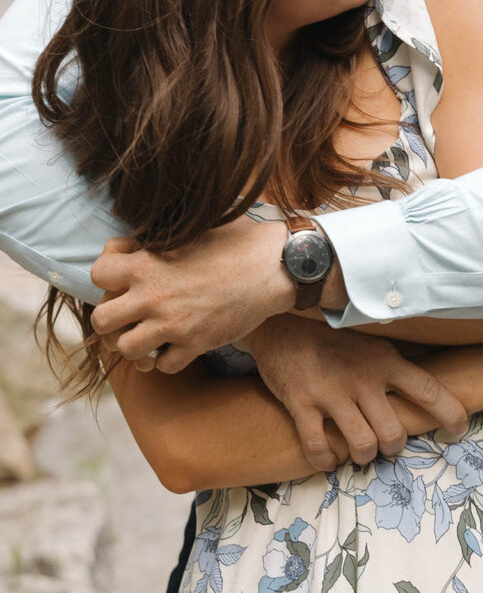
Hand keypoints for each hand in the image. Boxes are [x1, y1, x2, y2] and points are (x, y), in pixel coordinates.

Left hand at [90, 217, 292, 372]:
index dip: (106, 276)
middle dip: (112, 319)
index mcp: (147, 263)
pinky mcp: (195, 344)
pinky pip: (164, 366)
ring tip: (150, 335)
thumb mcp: (191, 227)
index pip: (97, 274)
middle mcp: (152, 296)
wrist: (274, 265)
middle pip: (101, 321)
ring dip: (136, 345)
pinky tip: (177, 344)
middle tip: (130, 314)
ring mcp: (173, 324)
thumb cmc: (236, 239)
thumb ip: (154, 238)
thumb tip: (128, 245)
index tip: (122, 278)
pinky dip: (166, 359)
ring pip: (127, 351)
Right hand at [244, 314, 467, 470]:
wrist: (282, 325)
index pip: (428, 390)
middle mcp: (363, 378)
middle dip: (392, 446)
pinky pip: (319, 447)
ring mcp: (332, 392)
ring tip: (357, 449)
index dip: (450, 413)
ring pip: (363, 446)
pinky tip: (328, 457)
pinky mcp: (302, 404)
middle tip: (384, 442)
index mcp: (384, 361)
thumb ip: (398, 361)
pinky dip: (326, 460)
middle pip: (394, 434)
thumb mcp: (371, 342)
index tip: (459, 428)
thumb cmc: (332, 338)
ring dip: (363, 456)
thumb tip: (434, 374)